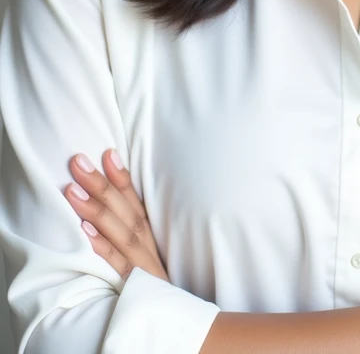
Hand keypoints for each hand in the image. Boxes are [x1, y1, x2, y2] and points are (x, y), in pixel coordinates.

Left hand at [63, 148, 168, 282]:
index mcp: (150, 236)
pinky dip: (103, 246)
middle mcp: (147, 245)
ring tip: (72, 190)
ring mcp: (142, 264)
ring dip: (96, 209)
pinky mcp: (135, 286)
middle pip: (125, 210)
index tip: (107, 152)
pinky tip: (85, 232)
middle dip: (101, 184)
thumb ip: (134, 229)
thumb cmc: (156, 285)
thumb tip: (113, 201)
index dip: (121, 177)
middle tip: (78, 161)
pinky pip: (118, 264)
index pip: (135, 201)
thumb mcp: (149, 254)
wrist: (175, 319)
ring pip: (120, 232)